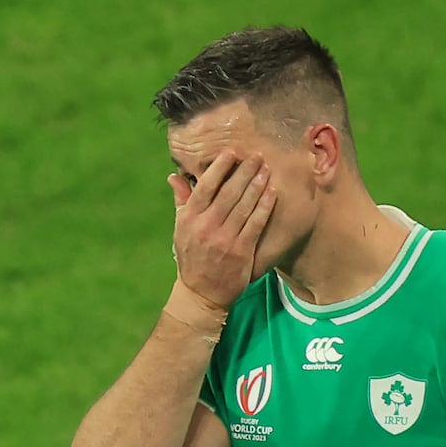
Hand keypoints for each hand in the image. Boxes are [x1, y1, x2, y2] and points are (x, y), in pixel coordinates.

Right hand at [168, 152, 275, 308]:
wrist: (201, 294)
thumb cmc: (191, 257)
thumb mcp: (181, 230)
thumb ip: (181, 201)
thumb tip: (173, 176)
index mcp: (189, 219)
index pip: (205, 187)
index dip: (219, 168)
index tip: (231, 153)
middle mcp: (206, 227)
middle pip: (228, 192)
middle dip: (244, 172)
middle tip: (256, 156)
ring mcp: (224, 239)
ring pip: (244, 205)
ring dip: (257, 184)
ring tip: (266, 169)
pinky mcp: (241, 251)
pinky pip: (255, 223)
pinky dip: (264, 206)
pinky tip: (272, 192)